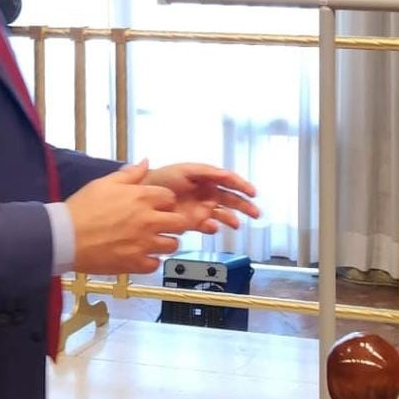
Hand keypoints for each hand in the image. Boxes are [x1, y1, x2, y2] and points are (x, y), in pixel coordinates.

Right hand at [67, 160, 200, 274]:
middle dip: (173, 223)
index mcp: (142, 198)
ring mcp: (143, 243)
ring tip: (153, 241)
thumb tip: (145, 162)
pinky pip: (155, 264)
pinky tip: (141, 256)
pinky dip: (150, 261)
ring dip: (165, 243)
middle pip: (180, 223)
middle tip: (163, 225)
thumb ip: (129, 173)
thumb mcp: (104, 183)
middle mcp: (148, 220)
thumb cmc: (81, 209)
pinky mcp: (134, 263)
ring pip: (172, 245)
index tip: (159, 206)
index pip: (171, 198)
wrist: (64, 236)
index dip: (165, 202)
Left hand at [144, 162, 259, 230]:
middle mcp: (207, 193)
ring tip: (237, 225)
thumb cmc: (161, 178)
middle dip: (244, 206)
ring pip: (223, 214)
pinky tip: (214, 228)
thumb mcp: (184, 170)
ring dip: (232, 219)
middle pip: (231, 199)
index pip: (229, 181)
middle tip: (256, 213)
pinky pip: (209, 226)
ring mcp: (201, 208)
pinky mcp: (194, 222)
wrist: (143, 195)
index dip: (242, 186)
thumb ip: (205, 172)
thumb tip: (224, 174)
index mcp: (207, 178)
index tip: (252, 192)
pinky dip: (213, 228)